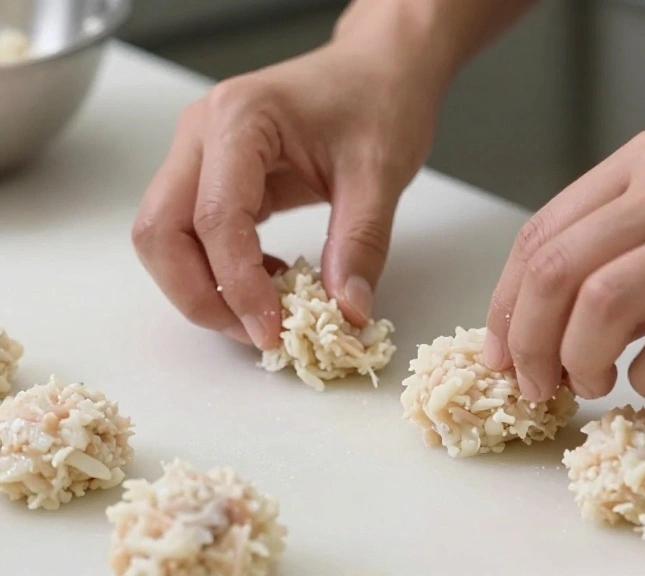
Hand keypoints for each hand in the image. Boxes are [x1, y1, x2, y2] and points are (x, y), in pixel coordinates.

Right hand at [131, 37, 438, 348]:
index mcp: (238, 120)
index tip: (274, 331)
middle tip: (258, 334)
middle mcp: (202, 133)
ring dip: (205, 288)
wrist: (380, 69)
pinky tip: (271, 281)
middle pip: (161, 232)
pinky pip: (195, 234)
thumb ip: (360, 244)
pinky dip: (223, 271)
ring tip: (267, 314)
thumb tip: (347, 312)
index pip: (214, 218)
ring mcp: (201, 154)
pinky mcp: (214, 175)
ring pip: (166, 238)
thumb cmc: (379, 101)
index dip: (238, 285)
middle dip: (201, 296)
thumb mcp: (380, 174)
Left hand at [483, 128, 644, 401]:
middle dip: (527, 340)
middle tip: (533, 383)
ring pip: (602, 305)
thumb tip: (567, 319)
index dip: (507, 301)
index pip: (543, 233)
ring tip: (590, 382)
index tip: (502, 348)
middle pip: (558, 271)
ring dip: (579, 360)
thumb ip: (629, 245)